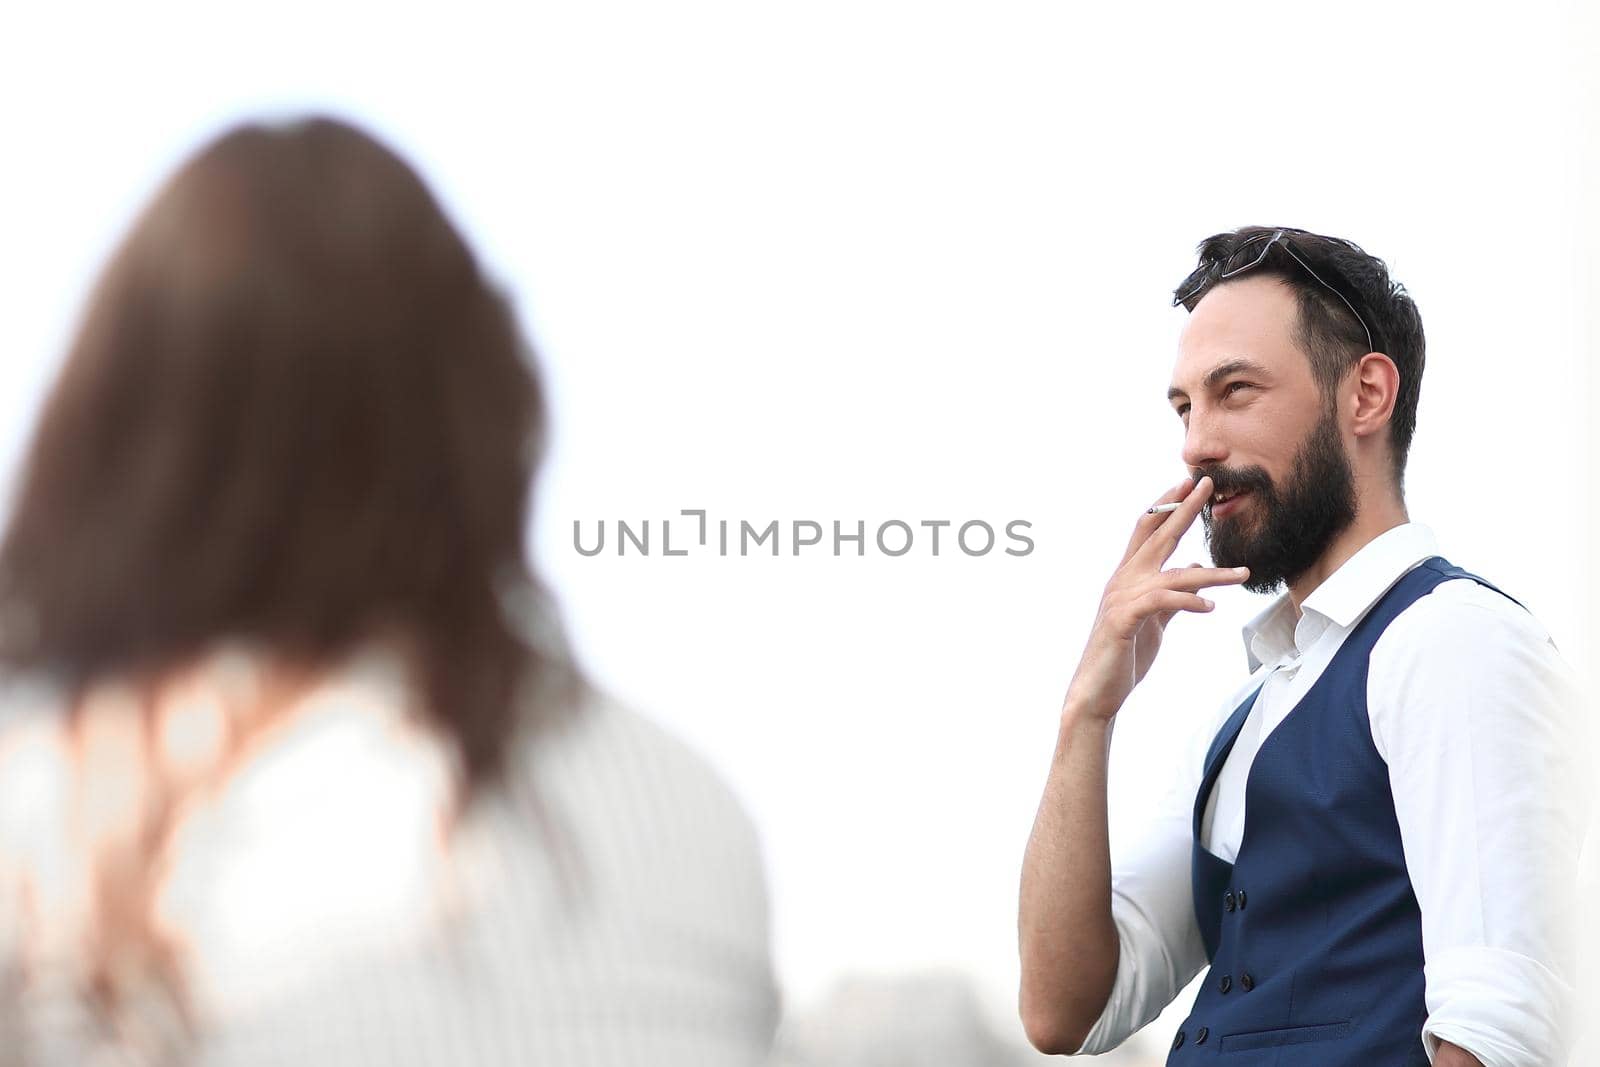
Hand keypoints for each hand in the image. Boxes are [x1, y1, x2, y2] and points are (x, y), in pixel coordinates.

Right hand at [1062, 476, 1248, 721]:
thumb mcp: (1154, 620)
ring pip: (1173, 574)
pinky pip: (1162, 603)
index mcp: (1128, 576)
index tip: (1189, 484)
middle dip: (1183, 508)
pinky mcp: (1124, 621)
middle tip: (1207, 484)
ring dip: (1212, 574)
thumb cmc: (1124, 655)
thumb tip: (1196, 573)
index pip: (1148, 530)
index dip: (1167, 505)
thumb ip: (1172, 595)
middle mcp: (1123, 580)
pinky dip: (1188, 602)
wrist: (1096, 691)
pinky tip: (1210, 606)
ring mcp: (1122, 598)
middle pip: (1157, 535)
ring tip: (1242, 574)